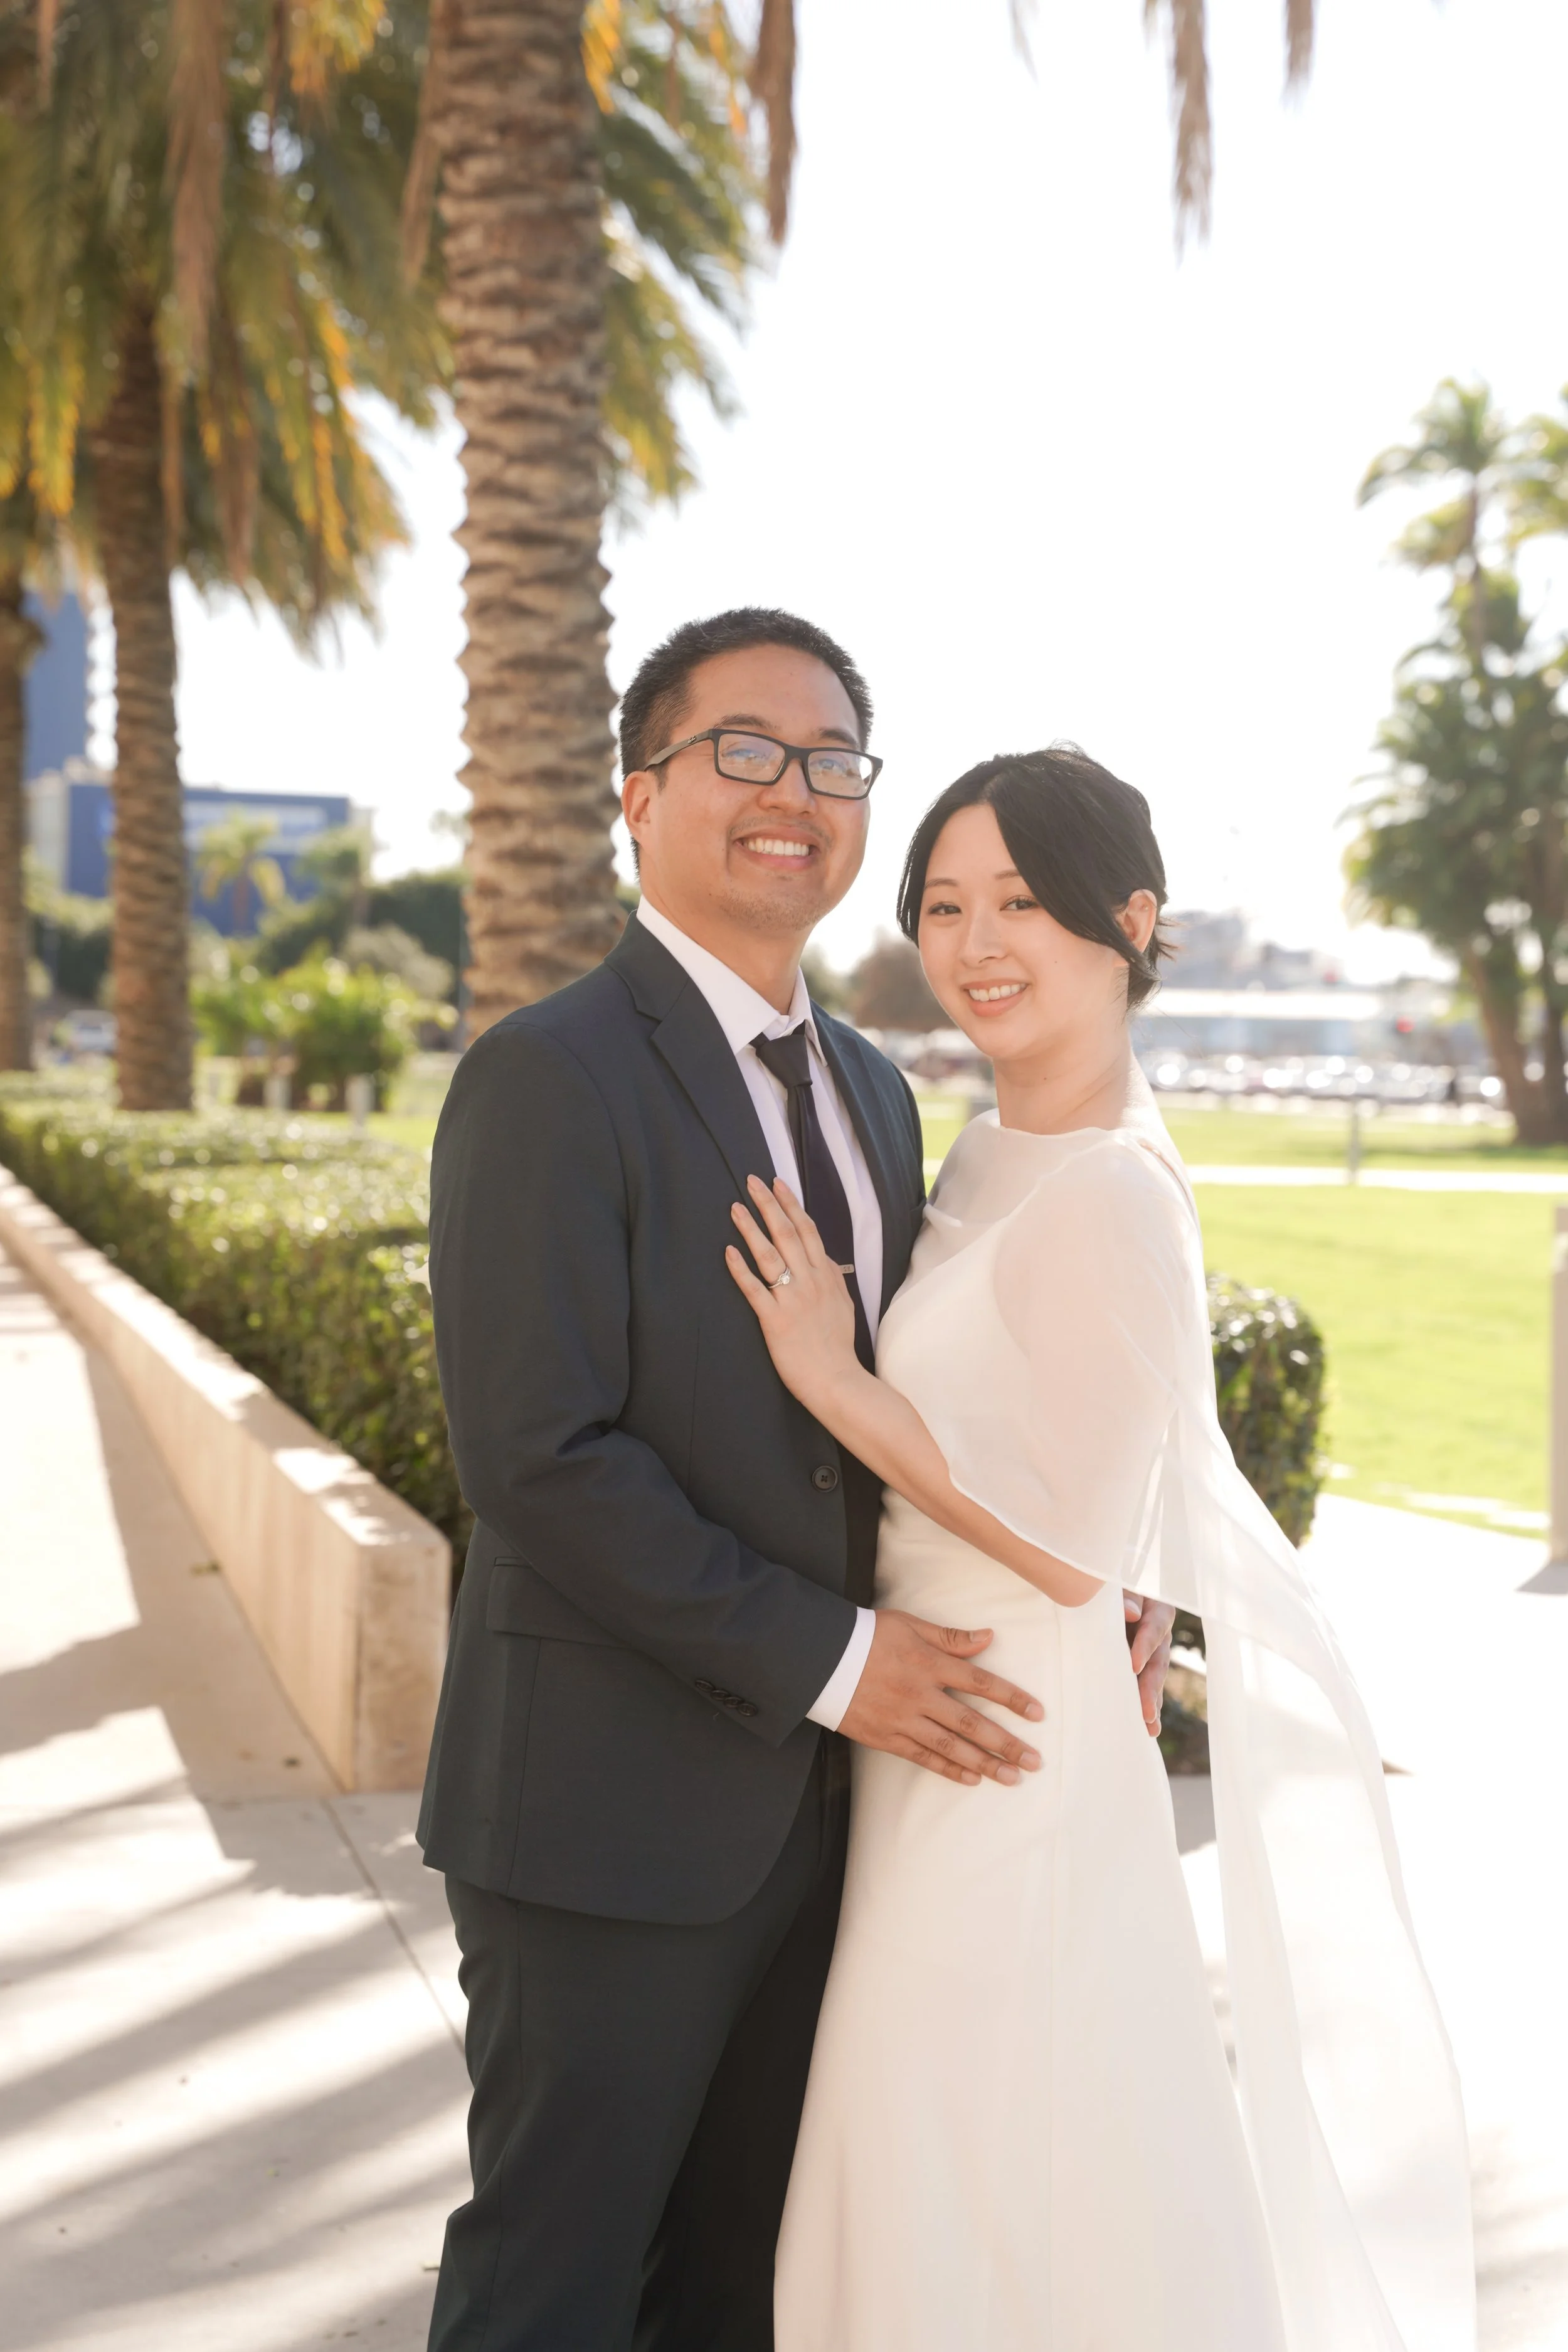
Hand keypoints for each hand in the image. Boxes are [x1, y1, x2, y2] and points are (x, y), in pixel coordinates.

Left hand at [726, 1176, 860, 1415]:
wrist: (837, 1379)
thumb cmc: (837, 1346)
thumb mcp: (844, 1305)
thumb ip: (834, 1279)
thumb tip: (826, 1260)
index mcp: (826, 1276)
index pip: (808, 1231)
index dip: (791, 1205)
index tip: (778, 1184)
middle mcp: (810, 1282)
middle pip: (787, 1234)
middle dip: (769, 1205)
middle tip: (751, 1182)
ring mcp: (792, 1300)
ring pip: (770, 1255)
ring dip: (751, 1229)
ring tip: (736, 1208)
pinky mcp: (775, 1320)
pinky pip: (755, 1289)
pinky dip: (741, 1269)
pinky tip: (728, 1252)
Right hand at [839, 1611, 1044, 1786]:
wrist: (820, 1658)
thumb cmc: (866, 1635)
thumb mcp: (910, 1625)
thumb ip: (950, 1636)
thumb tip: (988, 1637)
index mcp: (930, 1663)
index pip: (981, 1682)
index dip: (1012, 1698)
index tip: (1037, 1713)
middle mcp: (921, 1694)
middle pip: (972, 1722)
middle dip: (1006, 1743)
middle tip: (1034, 1761)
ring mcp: (903, 1718)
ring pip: (951, 1745)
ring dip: (984, 1763)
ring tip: (1011, 1777)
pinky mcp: (886, 1737)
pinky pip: (922, 1756)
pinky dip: (947, 1769)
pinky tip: (970, 1780)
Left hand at [1124, 1592, 1174, 1736]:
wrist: (1105, 1591)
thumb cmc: (1112, 1585)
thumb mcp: (1119, 1585)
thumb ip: (1125, 1597)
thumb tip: (1131, 1613)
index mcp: (1158, 1610)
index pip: (1155, 1628)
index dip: (1145, 1647)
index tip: (1133, 1667)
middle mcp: (1160, 1634)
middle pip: (1158, 1661)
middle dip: (1151, 1688)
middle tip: (1145, 1712)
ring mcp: (1153, 1652)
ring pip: (1154, 1679)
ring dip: (1152, 1703)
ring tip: (1149, 1727)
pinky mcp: (1143, 1665)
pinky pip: (1146, 1686)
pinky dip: (1146, 1705)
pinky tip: (1145, 1728)